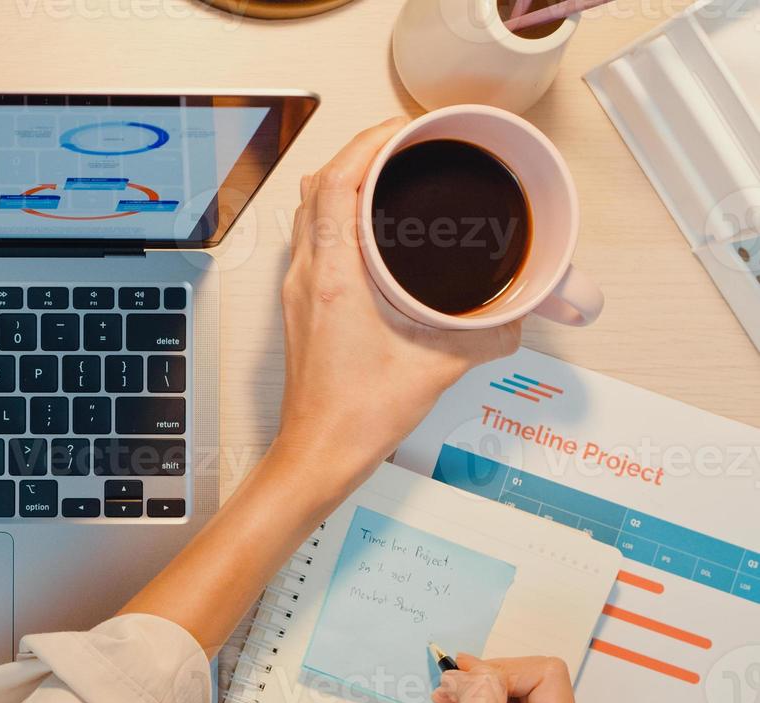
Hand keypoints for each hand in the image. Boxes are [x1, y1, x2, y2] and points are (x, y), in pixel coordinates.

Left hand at [275, 118, 522, 490]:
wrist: (319, 451)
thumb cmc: (359, 415)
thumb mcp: (440, 366)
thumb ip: (491, 333)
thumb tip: (525, 310)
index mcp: (333, 279)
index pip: (334, 184)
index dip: (366, 143)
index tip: (404, 129)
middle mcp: (307, 276)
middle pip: (318, 186)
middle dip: (359, 153)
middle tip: (404, 144)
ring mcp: (299, 288)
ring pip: (310, 210)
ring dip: (344, 181)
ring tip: (389, 172)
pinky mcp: (302, 302)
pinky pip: (313, 236)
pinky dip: (337, 213)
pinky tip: (371, 223)